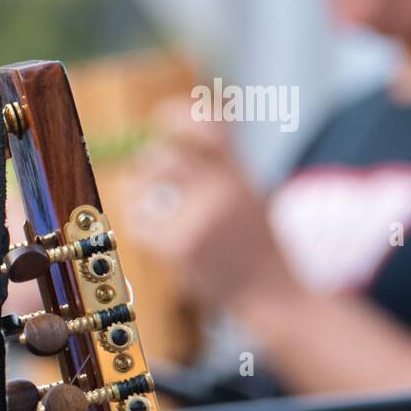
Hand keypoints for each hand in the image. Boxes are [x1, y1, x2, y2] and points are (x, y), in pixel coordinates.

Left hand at [122, 99, 300, 314]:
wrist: (273, 294)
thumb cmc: (256, 246)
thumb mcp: (250, 196)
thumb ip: (220, 170)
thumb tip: (165, 148)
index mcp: (239, 174)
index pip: (209, 130)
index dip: (179, 116)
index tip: (160, 116)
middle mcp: (222, 191)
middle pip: (163, 157)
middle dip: (146, 166)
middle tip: (144, 175)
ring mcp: (200, 219)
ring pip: (143, 191)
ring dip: (136, 196)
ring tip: (147, 207)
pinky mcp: (181, 247)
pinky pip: (140, 225)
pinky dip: (142, 229)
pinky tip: (156, 236)